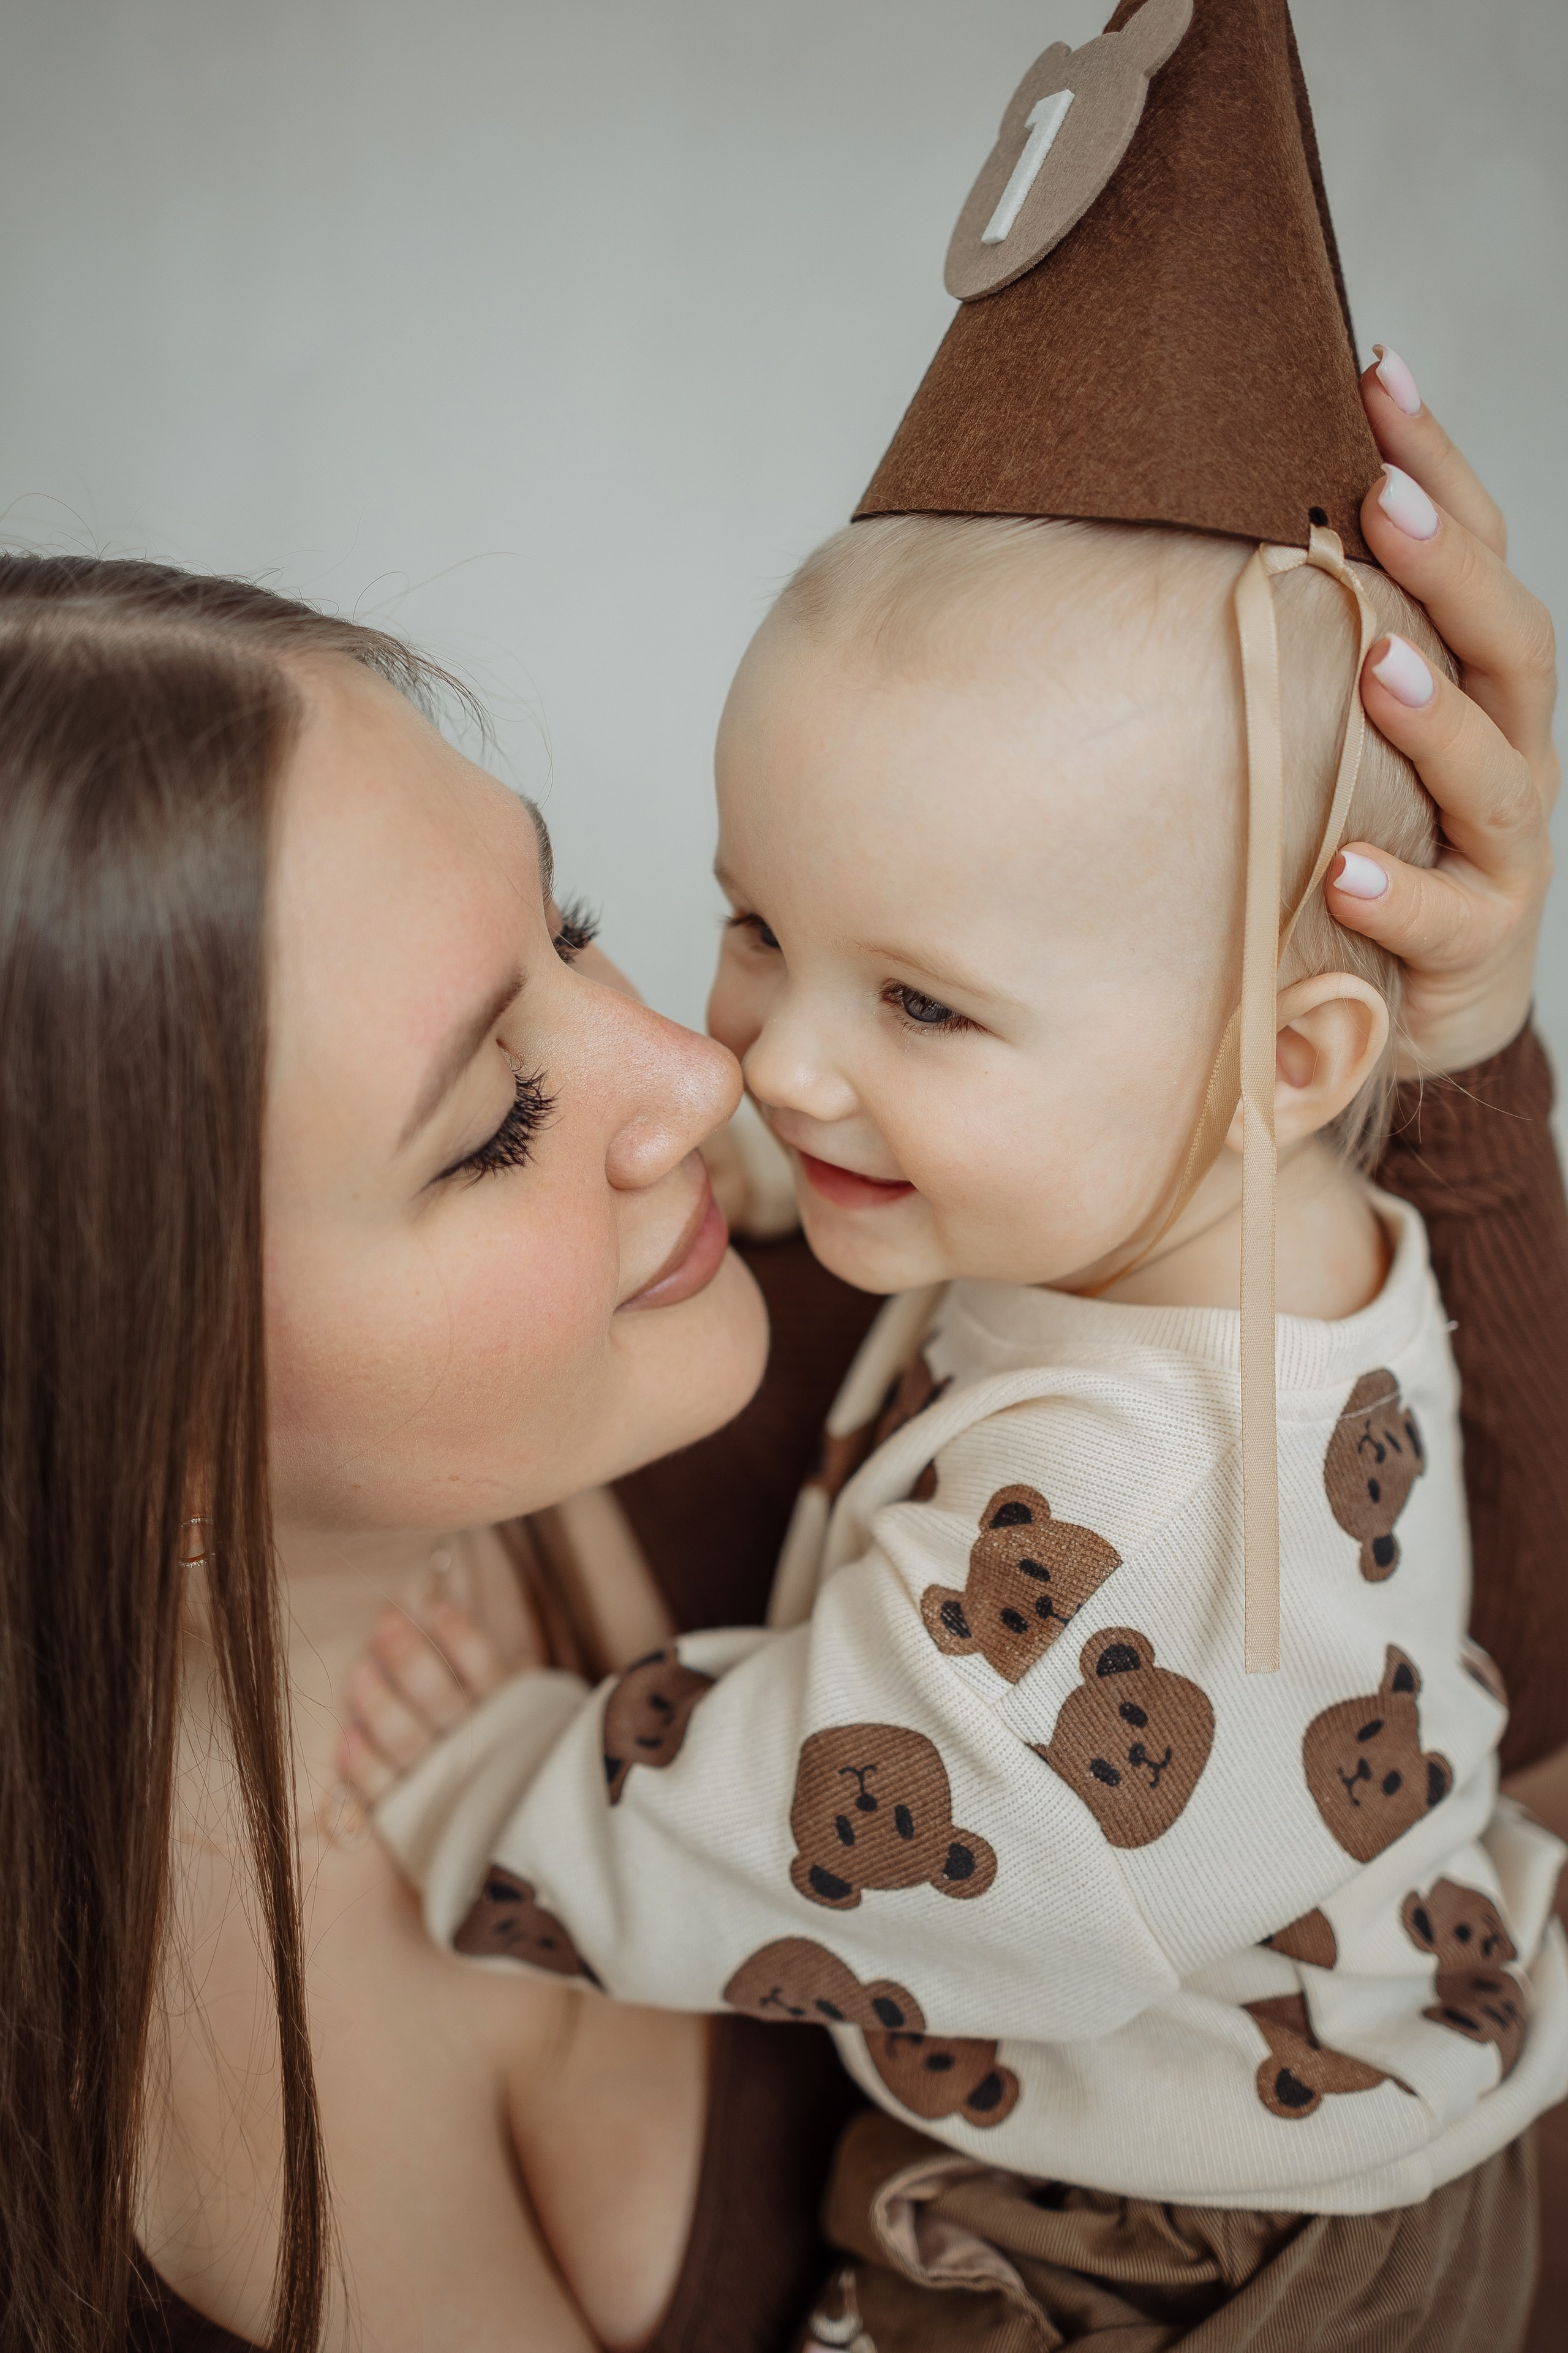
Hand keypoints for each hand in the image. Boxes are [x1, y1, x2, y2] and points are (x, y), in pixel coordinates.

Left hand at [336, 1595, 508, 1804]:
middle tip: (386, 1623)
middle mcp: (474, 1746)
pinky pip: (382, 1791)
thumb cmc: (500, 1741)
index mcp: (506, 1713)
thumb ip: (482, 1665)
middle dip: (409, 1658)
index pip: (485, 1670)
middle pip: (439, 1698)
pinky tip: (347, 1738)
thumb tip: (436, 1604)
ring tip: (360, 1670)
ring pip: (407, 1739)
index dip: (461, 1638)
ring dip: (379, 1704)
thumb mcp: (510, 1701)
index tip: (437, 1606)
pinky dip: (364, 1766)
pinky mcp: (410, 1814)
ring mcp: (441, 1781)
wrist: (502, 1823)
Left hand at [1326, 348, 1557, 1075]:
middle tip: (1380, 497)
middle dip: (1448, 564)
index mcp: (1475, 689)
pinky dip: (1398, 893)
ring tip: (1375, 665)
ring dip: (1433, 717)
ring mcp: (1499, 854)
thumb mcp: (1334, 743)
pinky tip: (1343, 869)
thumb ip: (1295, 653)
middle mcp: (1506, 755)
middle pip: (1508, 641)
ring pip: (1492, 774)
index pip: (1472, 557)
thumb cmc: (1357, 848)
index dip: (1435, 466)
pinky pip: (1445, 919)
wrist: (1401, 1009)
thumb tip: (1186, 531)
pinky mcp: (1478, 950)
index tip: (1375, 371)